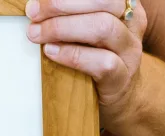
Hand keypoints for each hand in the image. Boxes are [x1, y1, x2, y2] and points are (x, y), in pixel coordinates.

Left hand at [25, 0, 147, 120]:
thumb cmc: (98, 59)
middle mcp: (131, 23)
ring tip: (35, 34)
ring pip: (102, 28)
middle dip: (62, 4)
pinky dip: (72, 55)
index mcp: (124, 5)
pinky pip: (101, 62)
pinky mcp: (121, 77)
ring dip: (63, 28)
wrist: (123, 97)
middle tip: (32, 12)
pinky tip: (51, 52)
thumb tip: (38, 7)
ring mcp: (129, 50)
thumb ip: (74, 16)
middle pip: (103, 2)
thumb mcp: (89, 31)